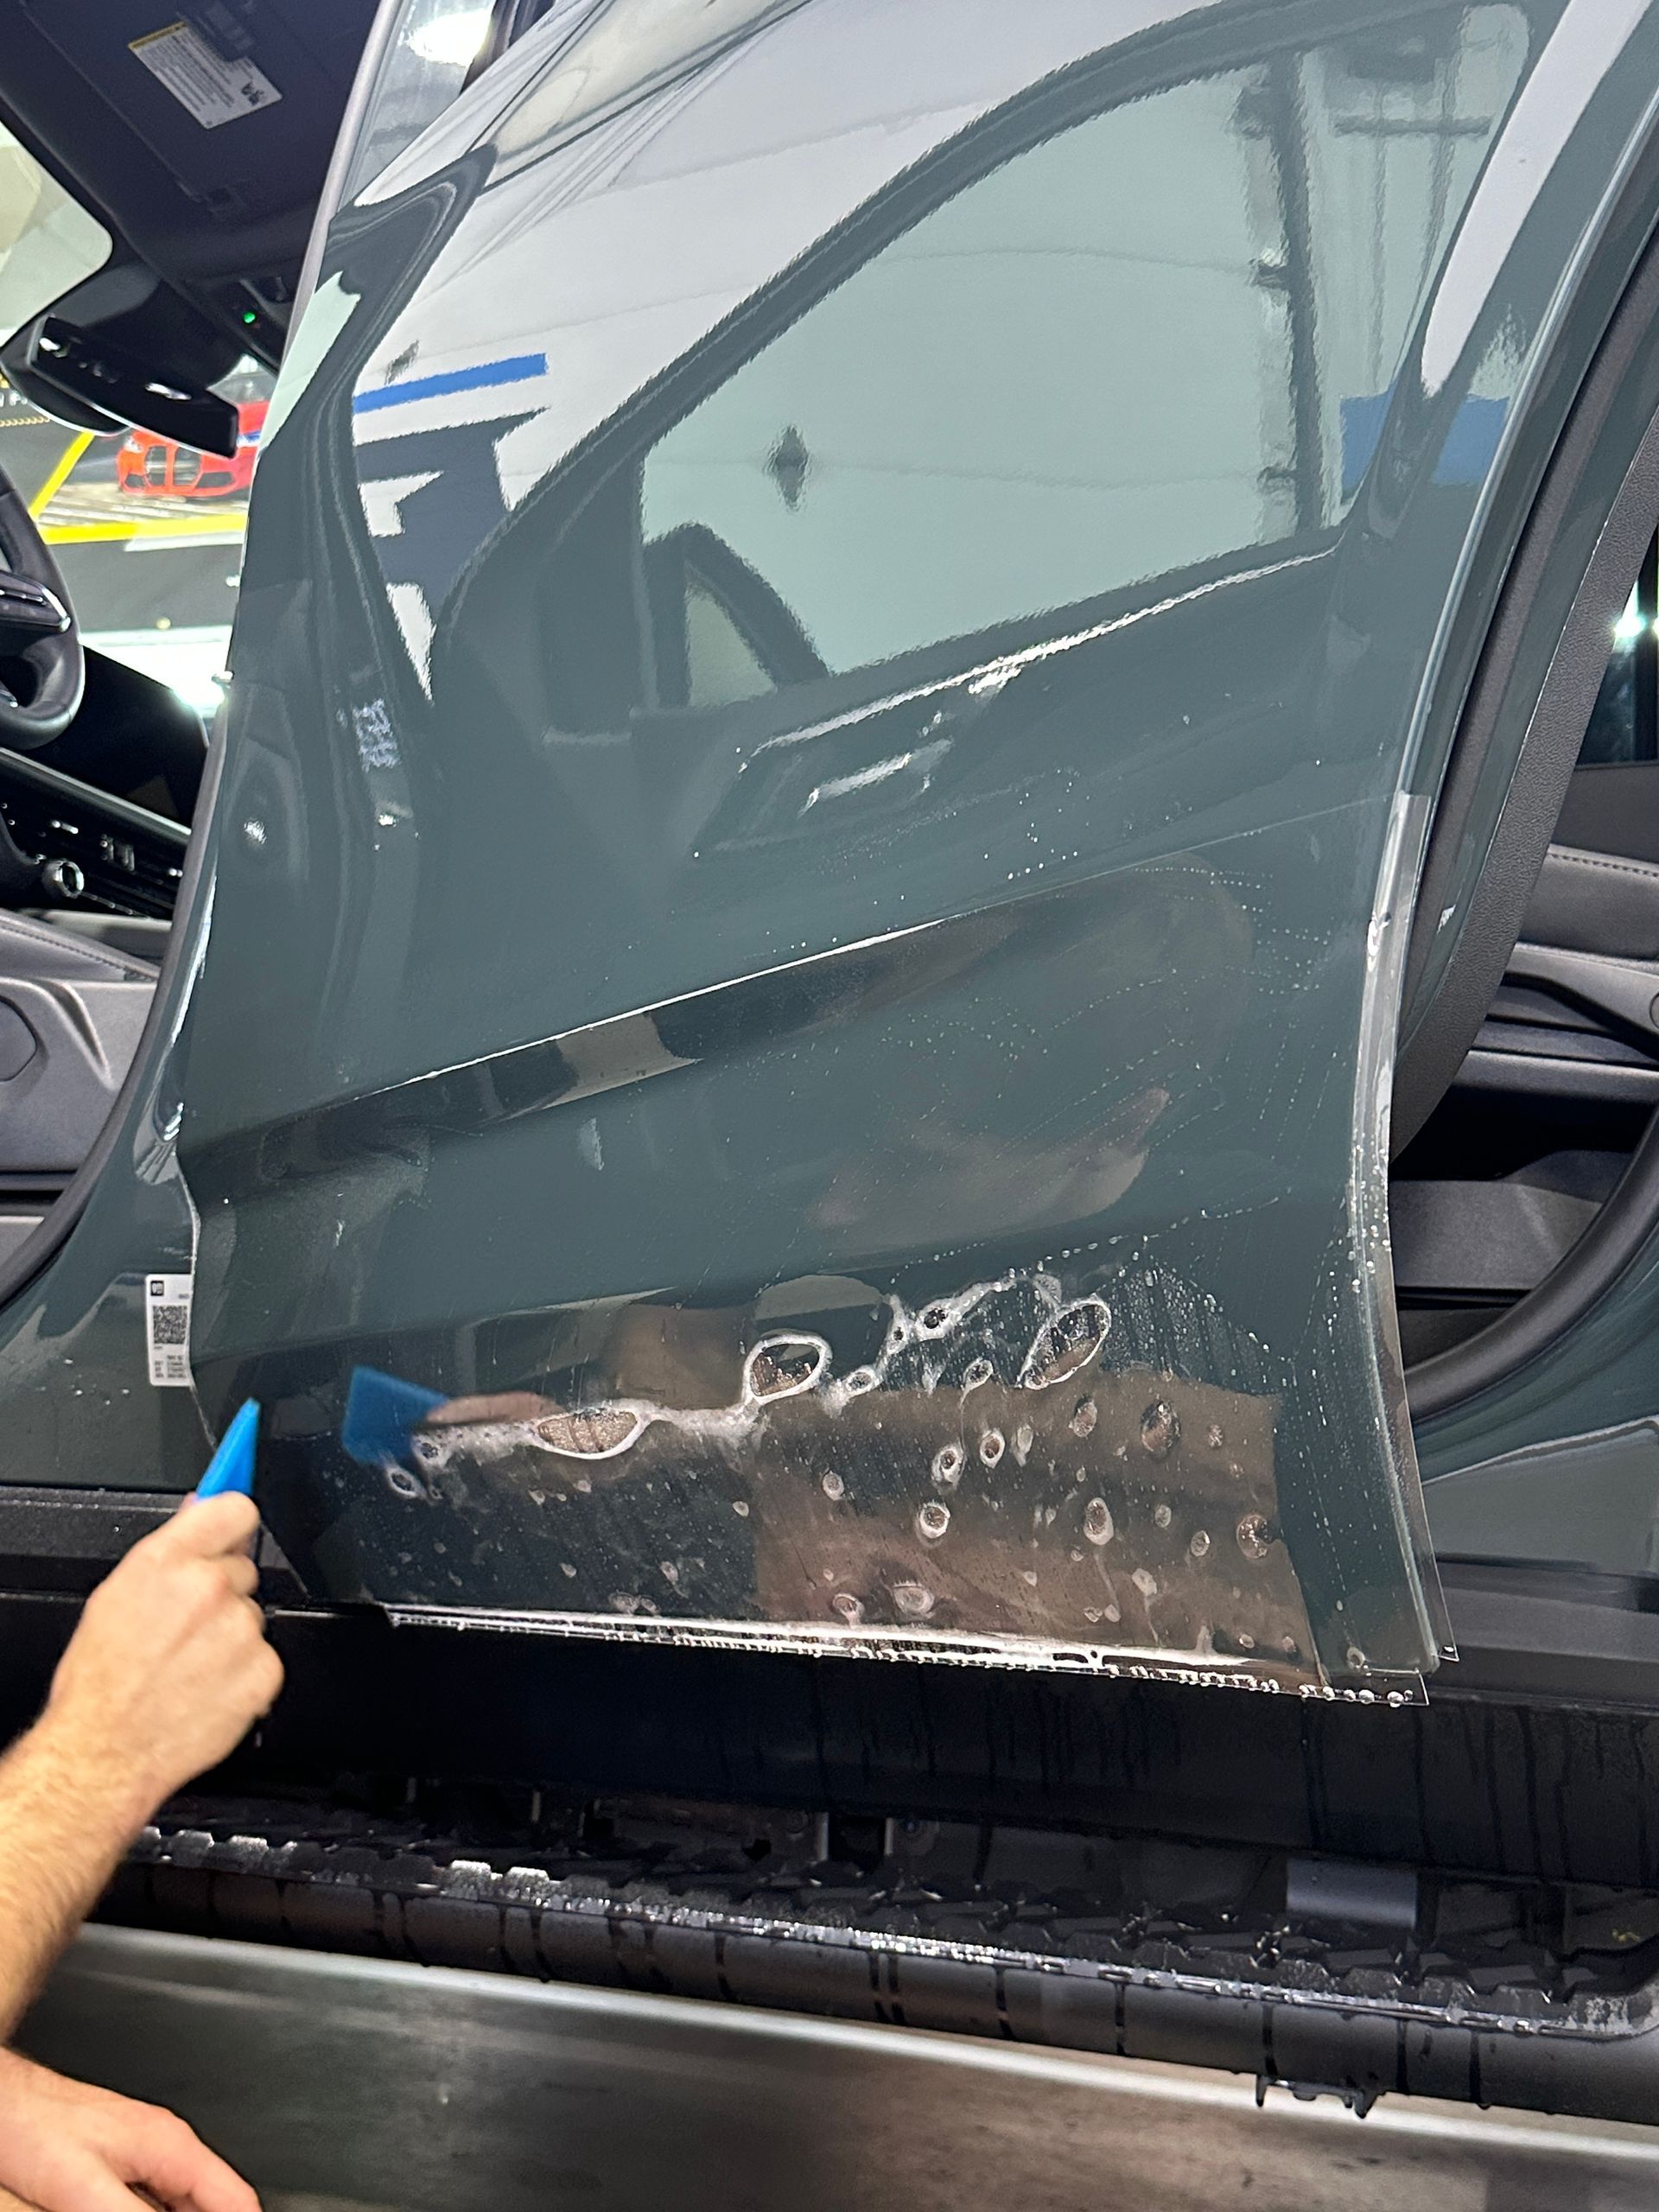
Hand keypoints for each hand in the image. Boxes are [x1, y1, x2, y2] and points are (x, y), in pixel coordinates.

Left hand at [0, 2048, 258, 2211]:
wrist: (6, 2100)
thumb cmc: (35, 2128)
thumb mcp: (88, 2191)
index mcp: (172, 2146)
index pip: (236, 2198)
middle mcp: (166, 2145)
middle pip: (212, 2202)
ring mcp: (144, 2152)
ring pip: (183, 2202)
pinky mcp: (121, 2162)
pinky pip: (156, 2200)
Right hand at [42, 1493, 282, 1830]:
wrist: (105, 1753)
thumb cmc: (100, 1683)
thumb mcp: (116, 1598)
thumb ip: (168, 1551)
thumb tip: (197, 1511)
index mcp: (166, 1562)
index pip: (235, 1509)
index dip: (232, 1524)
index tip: (230, 1534)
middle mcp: (209, 1588)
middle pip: (243, 1569)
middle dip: (222, 1593)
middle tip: (186, 1628)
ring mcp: (240, 1630)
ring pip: (251, 1616)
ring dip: (231, 1636)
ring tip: (188, 1666)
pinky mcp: (263, 1670)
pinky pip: (265, 1657)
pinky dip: (244, 1674)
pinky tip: (207, 1688)